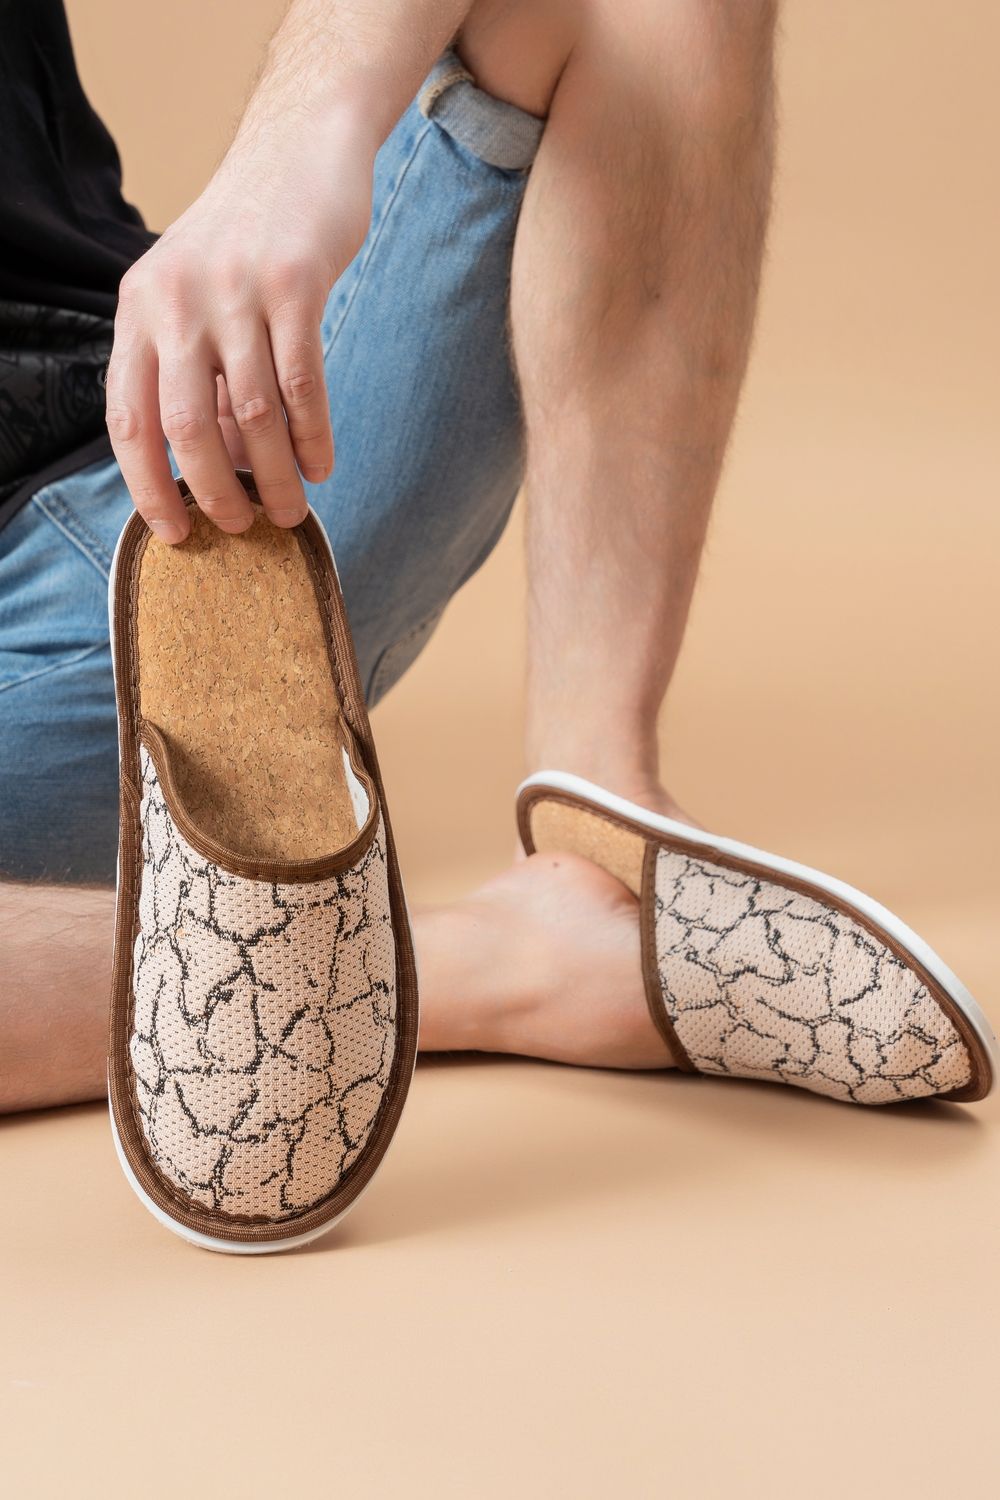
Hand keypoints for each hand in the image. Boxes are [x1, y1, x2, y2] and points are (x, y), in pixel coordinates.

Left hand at [105, 111, 374, 542]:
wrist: (298, 147)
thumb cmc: (248, 239)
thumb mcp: (198, 298)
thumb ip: (197, 374)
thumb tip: (217, 470)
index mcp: (140, 308)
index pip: (129, 417)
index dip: (147, 485)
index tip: (175, 532)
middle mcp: (176, 298)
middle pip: (185, 426)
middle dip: (215, 492)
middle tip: (242, 527)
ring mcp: (235, 289)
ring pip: (251, 413)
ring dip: (274, 475)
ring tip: (291, 512)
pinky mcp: (294, 282)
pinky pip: (302, 382)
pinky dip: (312, 435)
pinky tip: (321, 466)